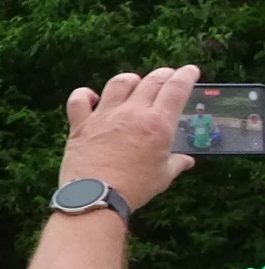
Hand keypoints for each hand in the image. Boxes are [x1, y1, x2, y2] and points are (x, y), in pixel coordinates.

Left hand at [60, 65, 200, 209]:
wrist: (96, 197)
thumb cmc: (134, 188)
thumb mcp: (162, 176)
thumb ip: (176, 164)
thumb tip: (187, 161)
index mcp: (158, 123)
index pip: (176, 88)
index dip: (186, 75)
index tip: (190, 71)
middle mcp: (132, 113)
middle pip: (151, 81)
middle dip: (163, 74)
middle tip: (167, 76)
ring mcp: (104, 116)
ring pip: (118, 84)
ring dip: (129, 79)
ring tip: (134, 82)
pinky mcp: (80, 125)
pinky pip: (78, 100)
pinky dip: (84, 95)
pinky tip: (91, 98)